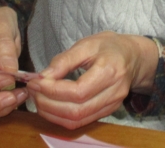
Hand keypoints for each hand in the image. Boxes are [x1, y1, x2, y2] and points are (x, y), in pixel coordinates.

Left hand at [26, 31, 157, 128]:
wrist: (132, 56)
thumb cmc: (109, 46)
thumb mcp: (87, 44)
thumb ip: (64, 60)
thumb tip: (42, 77)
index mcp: (110, 71)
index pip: (77, 91)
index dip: (53, 90)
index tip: (35, 82)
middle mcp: (114, 92)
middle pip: (76, 110)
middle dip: (48, 104)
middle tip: (32, 91)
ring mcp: (112, 105)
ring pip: (77, 121)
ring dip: (52, 113)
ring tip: (38, 98)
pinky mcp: (108, 111)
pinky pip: (82, 121)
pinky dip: (61, 117)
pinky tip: (50, 105)